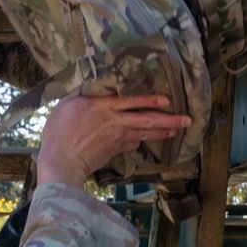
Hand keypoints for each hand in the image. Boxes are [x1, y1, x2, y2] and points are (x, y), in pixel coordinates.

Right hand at [37, 93, 192, 189]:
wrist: (61, 161)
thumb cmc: (59, 131)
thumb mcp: (66, 104)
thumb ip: (81, 94)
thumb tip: (91, 85)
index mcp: (103, 107)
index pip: (132, 101)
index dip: (151, 100)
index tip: (167, 100)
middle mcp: (115, 121)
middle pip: (147, 119)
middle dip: (170, 120)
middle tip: (187, 120)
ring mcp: (117, 138)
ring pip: (145, 133)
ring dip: (163, 131)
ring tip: (176, 129)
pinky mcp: (115, 151)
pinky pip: (133, 144)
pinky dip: (141, 141)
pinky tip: (147, 140)